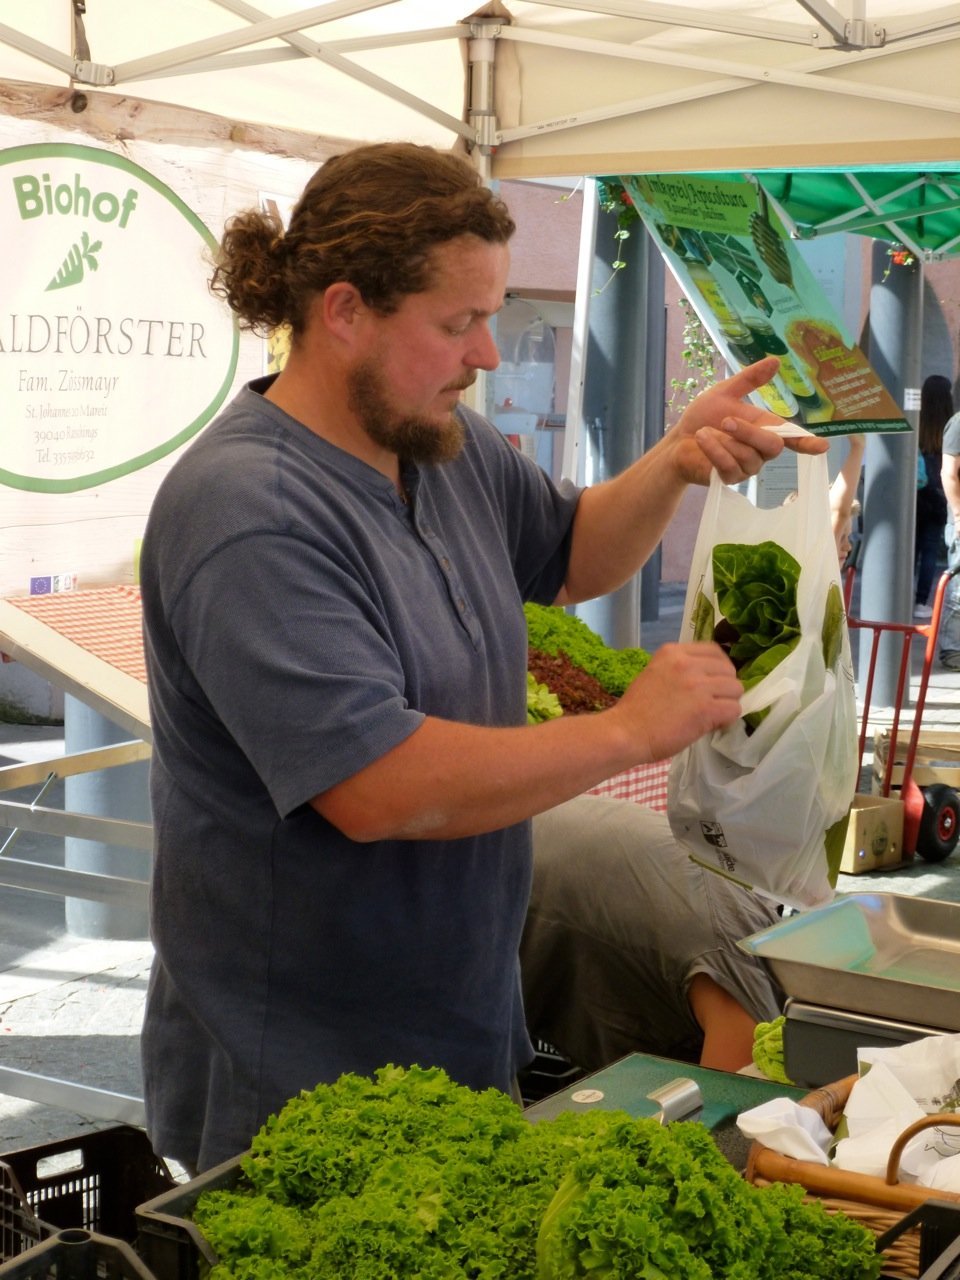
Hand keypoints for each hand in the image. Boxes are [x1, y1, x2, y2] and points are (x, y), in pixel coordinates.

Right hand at [613, 642, 743, 761]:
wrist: (625, 732)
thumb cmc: (636, 710)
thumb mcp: (655, 674)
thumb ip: (680, 670)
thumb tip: (708, 679)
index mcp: (672, 652)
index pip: (714, 650)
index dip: (718, 668)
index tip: (712, 682)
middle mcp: (687, 663)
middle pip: (728, 669)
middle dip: (724, 687)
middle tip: (712, 702)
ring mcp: (698, 685)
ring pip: (735, 689)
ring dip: (727, 702)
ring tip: (712, 714)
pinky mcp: (705, 708)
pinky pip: (734, 709)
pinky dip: (727, 719)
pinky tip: (713, 724)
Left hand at [670, 357, 828, 486]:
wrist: (677, 441)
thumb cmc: (703, 417)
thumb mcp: (725, 392)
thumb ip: (749, 379)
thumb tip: (776, 360)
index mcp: (764, 428)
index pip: (792, 437)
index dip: (807, 442)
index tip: (822, 447)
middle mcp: (760, 450)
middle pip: (772, 446)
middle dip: (749, 432)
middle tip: (726, 421)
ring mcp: (746, 467)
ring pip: (749, 457)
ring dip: (724, 441)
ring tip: (705, 432)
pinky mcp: (729, 479)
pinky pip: (730, 467)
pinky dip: (714, 451)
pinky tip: (702, 440)